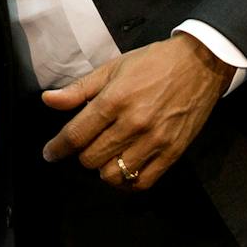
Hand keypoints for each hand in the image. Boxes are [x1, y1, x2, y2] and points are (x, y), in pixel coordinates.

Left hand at [41, 33, 235, 189]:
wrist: (198, 65)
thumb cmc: (150, 64)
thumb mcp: (110, 69)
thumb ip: (78, 89)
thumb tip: (48, 100)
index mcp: (114, 101)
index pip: (76, 134)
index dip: (57, 148)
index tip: (49, 154)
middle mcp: (133, 124)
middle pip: (92, 158)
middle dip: (80, 154)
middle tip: (83, 145)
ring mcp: (155, 142)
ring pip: (114, 174)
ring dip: (102, 168)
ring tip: (103, 156)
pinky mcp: (173, 153)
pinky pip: (143, 182)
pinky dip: (127, 182)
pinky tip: (121, 170)